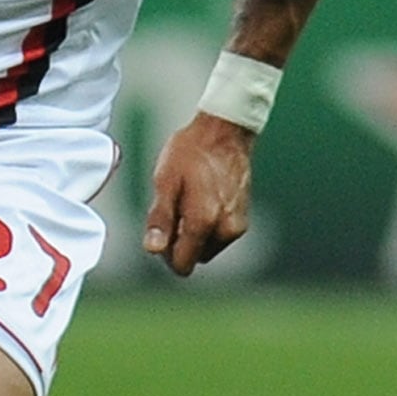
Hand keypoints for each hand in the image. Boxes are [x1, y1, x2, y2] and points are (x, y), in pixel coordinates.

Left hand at [142, 112, 255, 275]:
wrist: (225, 132)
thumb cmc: (191, 152)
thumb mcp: (165, 182)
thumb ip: (160, 219)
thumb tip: (153, 249)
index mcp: (204, 222)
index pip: (182, 264)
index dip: (165, 253)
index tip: (160, 230)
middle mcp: (225, 229)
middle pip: (195, 257)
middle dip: (180, 243)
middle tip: (172, 209)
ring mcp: (237, 224)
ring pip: (207, 247)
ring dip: (193, 235)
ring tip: (186, 201)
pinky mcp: (243, 218)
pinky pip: (218, 235)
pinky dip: (207, 226)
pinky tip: (200, 199)